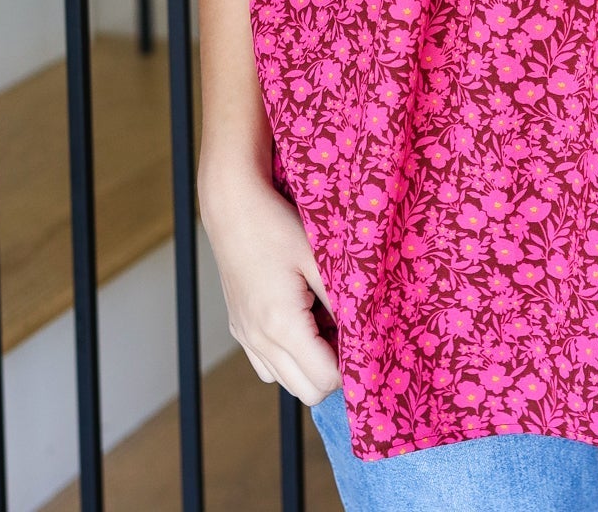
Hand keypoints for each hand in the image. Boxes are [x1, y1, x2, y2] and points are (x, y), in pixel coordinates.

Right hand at [200, 166, 341, 404]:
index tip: (364, 341)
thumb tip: (365, 331)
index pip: (324, 380)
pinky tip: (300, 322)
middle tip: (347, 334)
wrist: (232, 206)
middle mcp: (258, 339)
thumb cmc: (278, 226)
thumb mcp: (319, 259)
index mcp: (281, 325)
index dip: (350, 367)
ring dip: (309, 366)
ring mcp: (245, 336)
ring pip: (284, 381)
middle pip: (305, 391)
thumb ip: (343, 301)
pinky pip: (266, 364)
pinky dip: (287, 357)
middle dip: (332, 372)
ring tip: (324, 326)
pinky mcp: (239, 328)